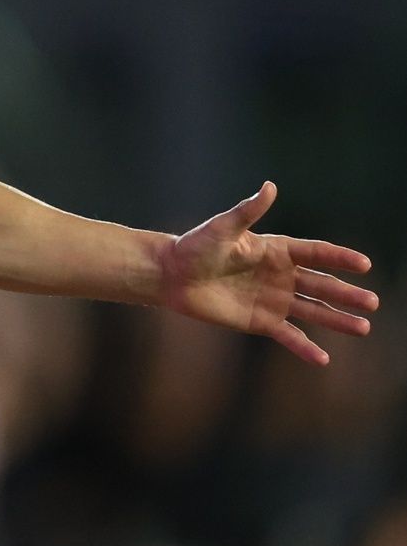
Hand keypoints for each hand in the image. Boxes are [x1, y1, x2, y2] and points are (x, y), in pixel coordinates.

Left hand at [160, 181, 378, 364]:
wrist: (172, 275)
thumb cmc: (196, 246)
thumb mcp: (223, 228)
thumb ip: (248, 211)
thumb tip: (269, 186)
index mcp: (277, 250)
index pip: (317, 253)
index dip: (340, 258)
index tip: (364, 265)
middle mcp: (282, 275)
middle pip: (322, 285)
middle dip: (348, 294)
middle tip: (372, 302)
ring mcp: (274, 300)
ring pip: (313, 311)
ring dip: (338, 320)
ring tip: (364, 328)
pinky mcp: (260, 321)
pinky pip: (288, 336)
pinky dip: (305, 348)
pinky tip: (324, 359)